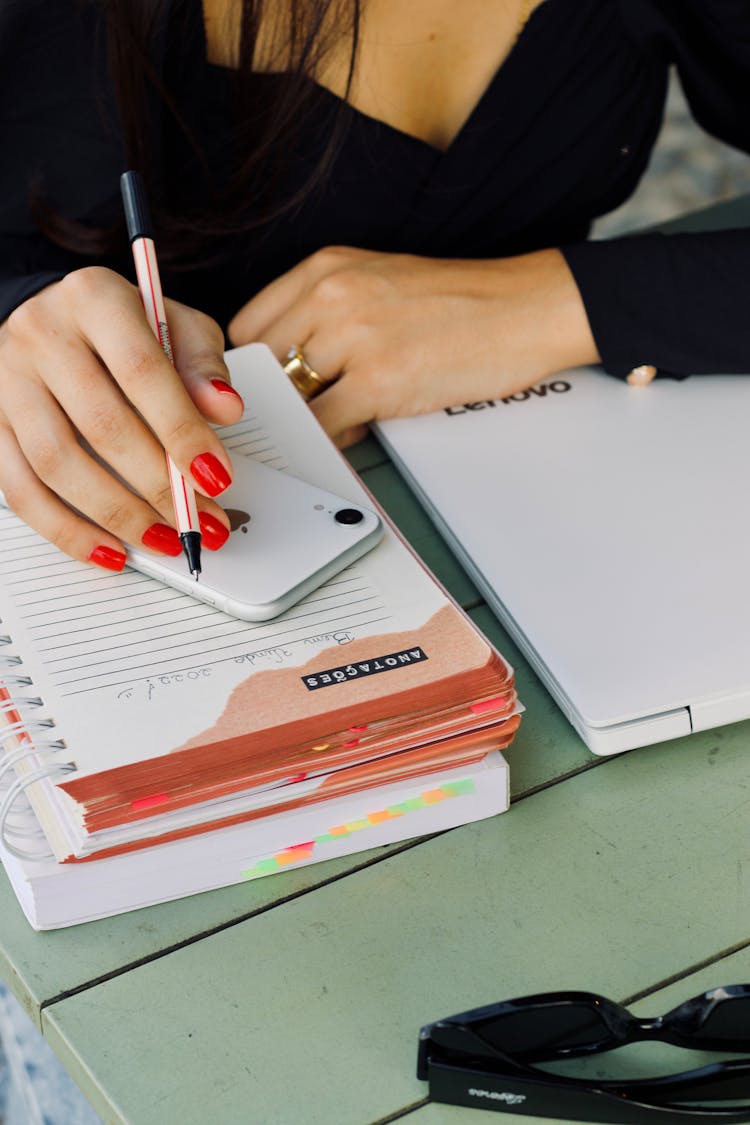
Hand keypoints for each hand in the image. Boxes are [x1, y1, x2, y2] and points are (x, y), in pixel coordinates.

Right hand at [0, 267, 243, 568]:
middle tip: (200, 521)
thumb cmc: (123, 326)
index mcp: (95, 299)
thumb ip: (202, 365)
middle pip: (101, 424)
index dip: (182, 431)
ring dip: (117, 514)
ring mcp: (8, 381)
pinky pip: (21, 490)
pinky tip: (110, 550)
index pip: (141, 371)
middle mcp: (42, 335)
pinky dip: (68, 530)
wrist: (51, 317)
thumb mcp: (175, 324)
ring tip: (164, 539)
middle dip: (158, 485)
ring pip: (58, 464)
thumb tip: (225, 408)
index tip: (217, 477)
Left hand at [228, 246, 599, 445]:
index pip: (249, 326)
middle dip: (273, 397)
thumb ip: (325, 314)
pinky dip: (331, 439)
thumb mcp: (378, 281)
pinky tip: (353, 431)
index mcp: (325, 268)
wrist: (525, 308)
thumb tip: (288, 370)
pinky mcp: (381, 381)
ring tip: (332, 419)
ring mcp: (355, 338)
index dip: (253, 366)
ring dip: (304, 419)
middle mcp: (331, 295)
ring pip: (290, 397)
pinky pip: (325, 425)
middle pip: (262, 365)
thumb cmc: (461, 301)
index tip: (265, 388)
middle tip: (294, 414)